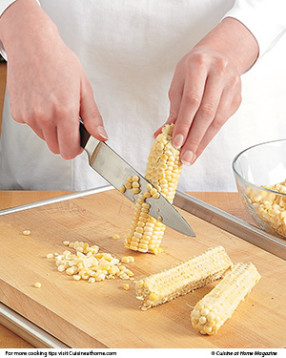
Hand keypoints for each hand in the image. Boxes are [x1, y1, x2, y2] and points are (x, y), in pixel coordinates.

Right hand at [0, 0, 107, 159]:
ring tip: (55, 106)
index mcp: (64, 112)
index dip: (76, 149)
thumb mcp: (84, 88)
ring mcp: (28, 116)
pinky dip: (38, 121)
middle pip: (56, 148)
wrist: (32, 44)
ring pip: (44, 138)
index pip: (69, 150)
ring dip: (52, 130)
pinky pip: (32, 127)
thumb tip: (101, 137)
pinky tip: (42, 103)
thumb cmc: (59, 61)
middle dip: (65, 140)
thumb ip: (93, 117)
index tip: (79, 144)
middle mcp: (44, 117)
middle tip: (69, 122)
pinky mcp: (17, 113)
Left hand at [154, 18, 258, 164]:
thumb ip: (174, 108)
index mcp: (199, 64)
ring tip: (191, 157)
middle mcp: (219, 73)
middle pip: (207, 112)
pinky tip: (200, 145)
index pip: (192, 100)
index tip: (176, 143)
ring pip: (217, 120)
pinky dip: (209, 135)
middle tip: (185, 157)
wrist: (221, 53)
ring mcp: (232, 85)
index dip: (184, 123)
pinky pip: (223, 121)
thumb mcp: (179, 81)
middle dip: (194, 138)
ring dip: (202, 141)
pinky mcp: (237, 98)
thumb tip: (161, 134)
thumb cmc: (194, 68)